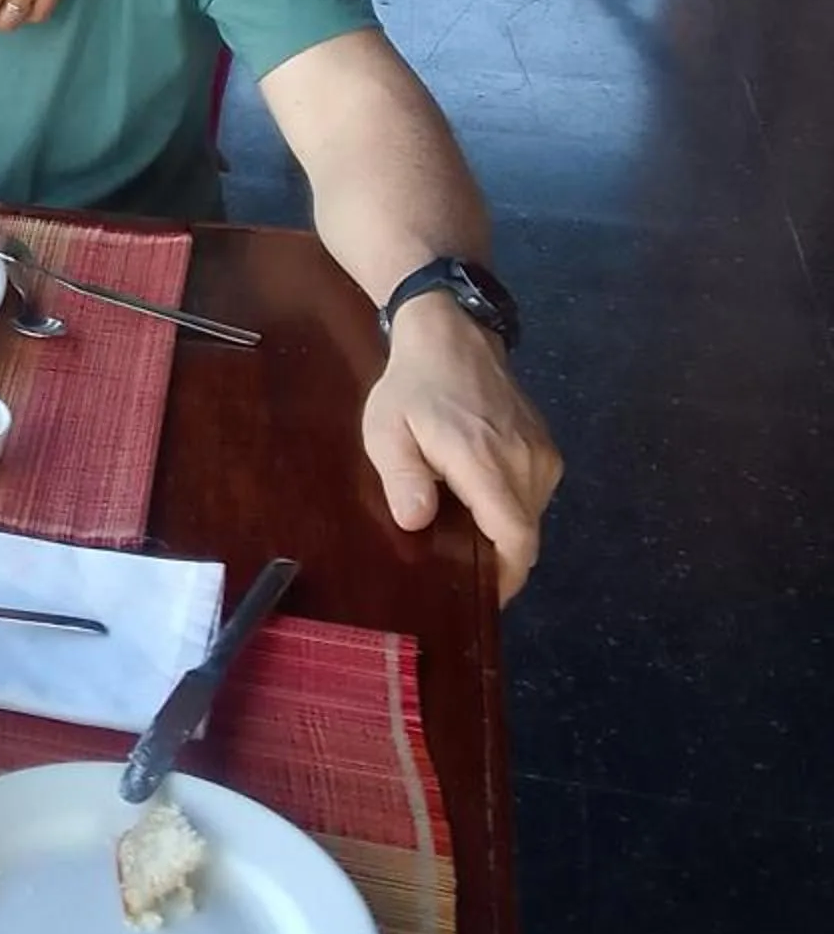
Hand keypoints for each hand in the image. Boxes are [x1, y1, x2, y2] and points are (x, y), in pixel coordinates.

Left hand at [362, 302, 561, 600]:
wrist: (452, 335)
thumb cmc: (412, 387)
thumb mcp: (387, 431)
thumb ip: (403, 477)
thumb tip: (418, 523)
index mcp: (487, 463)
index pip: (516, 538)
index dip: (505, 577)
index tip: (483, 598)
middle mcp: (526, 462)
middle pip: (524, 534)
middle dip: (496, 557)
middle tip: (457, 564)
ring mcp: (542, 453)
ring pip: (530, 515)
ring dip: (502, 530)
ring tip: (462, 529)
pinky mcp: (546, 446)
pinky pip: (534, 494)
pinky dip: (510, 506)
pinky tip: (478, 500)